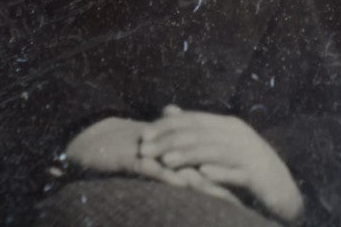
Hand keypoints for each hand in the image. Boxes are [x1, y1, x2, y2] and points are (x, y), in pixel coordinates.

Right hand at [62, 117, 241, 204]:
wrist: (90, 141)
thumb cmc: (122, 155)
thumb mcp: (152, 164)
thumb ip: (173, 172)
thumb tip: (193, 186)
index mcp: (176, 151)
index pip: (206, 164)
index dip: (227, 177)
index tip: (250, 192)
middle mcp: (168, 150)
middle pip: (202, 166)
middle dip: (225, 183)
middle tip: (249, 199)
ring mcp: (151, 154)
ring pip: (183, 169)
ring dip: (205, 183)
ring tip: (228, 198)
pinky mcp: (132, 158)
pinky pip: (153, 169)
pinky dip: (170, 177)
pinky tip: (185, 186)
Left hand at [140, 106, 304, 223]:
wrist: (281, 190)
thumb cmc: (245, 167)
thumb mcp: (220, 145)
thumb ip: (196, 129)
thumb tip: (169, 110)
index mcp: (228, 125)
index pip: (192, 120)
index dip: (166, 127)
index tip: (143, 136)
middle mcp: (238, 134)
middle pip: (199, 134)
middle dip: (170, 141)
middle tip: (146, 150)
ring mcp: (249, 153)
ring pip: (214, 151)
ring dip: (189, 156)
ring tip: (167, 162)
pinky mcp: (258, 175)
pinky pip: (236, 173)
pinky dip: (219, 172)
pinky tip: (202, 173)